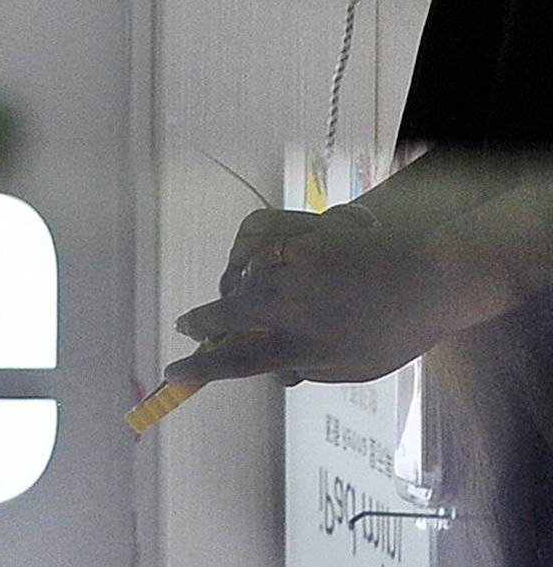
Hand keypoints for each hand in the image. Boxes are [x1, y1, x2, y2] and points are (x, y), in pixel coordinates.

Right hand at [167, 203, 456, 388]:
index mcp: (306, 346)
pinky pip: (255, 235)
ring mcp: (297, 265)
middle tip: (187, 326)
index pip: (239, 361)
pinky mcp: (301, 232)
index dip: (201, 367)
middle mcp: (294, 306)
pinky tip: (250, 255)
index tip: (174, 369)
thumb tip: (276, 371)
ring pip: (241, 274)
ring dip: (233, 287)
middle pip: (228, 312)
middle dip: (201, 321)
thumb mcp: (355, 368)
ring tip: (236, 293)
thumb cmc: (396, 330)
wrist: (427, 279)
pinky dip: (246, 246)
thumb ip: (310, 369)